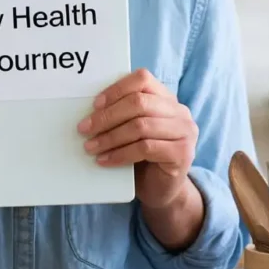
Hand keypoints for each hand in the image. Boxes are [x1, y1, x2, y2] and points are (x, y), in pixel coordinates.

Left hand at [78, 69, 197, 207]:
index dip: (116, 89)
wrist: (162, 189)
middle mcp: (180, 112)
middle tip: (84, 128)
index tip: (95, 105)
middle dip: (107, 116)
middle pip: (139, 102)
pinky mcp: (181, 153)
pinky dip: (120, 154)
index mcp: (167, 99)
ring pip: (140, 126)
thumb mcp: (133, 131)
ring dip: (110, 137)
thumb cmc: (143, 158)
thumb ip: (123, 115)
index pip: (142, 79)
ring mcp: (184, 132)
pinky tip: (105, 160)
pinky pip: (145, 148)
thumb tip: (90, 110)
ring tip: (90, 146)